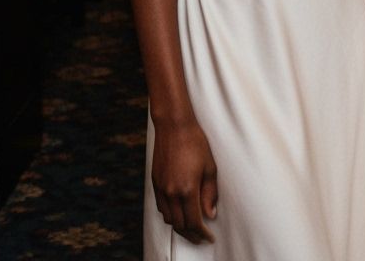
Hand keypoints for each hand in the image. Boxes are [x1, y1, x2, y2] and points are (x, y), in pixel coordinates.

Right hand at [152, 116, 217, 243]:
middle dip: (191, 234)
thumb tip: (209, 214)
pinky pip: (161, 207)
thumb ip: (209, 193)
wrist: (174, 126)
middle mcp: (171, 192)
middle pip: (179, 225)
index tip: (209, 237)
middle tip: (201, 237)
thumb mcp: (209, 167)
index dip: (202, 233)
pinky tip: (178, 211)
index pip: (193, 222)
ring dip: (179, 226)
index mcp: (187, 189)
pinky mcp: (155, 182)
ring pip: (168, 218)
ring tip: (191, 226)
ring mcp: (160, 188)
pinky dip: (170, 214)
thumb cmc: (195, 143)